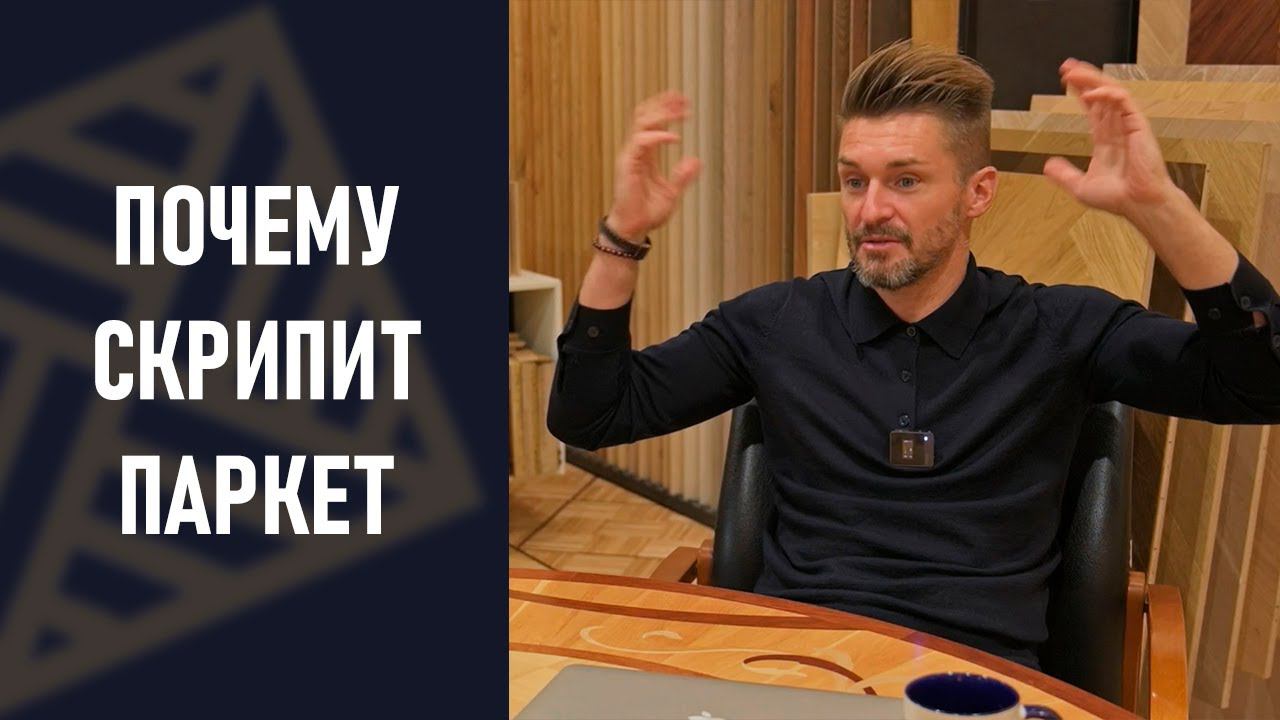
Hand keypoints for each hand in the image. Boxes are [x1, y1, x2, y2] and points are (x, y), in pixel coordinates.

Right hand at [605, 90, 701, 239]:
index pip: (652, 123)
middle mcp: (636, 151)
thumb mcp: (672, 193)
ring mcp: (630, 156)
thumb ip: (682, 176)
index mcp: (645, 155)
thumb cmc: (647, 213)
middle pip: (645, 115)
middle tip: (683, 99)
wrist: (634, 228)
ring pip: (642, 122)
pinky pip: (641, 141)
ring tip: (679, 110)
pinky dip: (658, 136)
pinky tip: (674, 138)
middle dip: (664, 104)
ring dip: (661, 113)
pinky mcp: (628, 164)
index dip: (667, 110)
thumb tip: (695, 161)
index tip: (684, 104)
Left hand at [1042, 59, 1176, 217]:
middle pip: (1100, 95)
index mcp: (1106, 140)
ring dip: (1092, 80)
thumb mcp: (1080, 187)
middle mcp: (1117, 129)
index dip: (1080, 92)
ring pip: (1111, 92)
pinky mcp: (1138, 125)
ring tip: (1074, 72)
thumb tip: (1047, 166)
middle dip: (1084, 78)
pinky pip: (1124, 101)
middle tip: (1067, 66)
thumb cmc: (1118, 198)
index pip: (1092, 109)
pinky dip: (1108, 93)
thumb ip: (1064, 175)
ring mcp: (1128, 125)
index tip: (1066, 80)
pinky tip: (1092, 92)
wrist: (1138, 204)